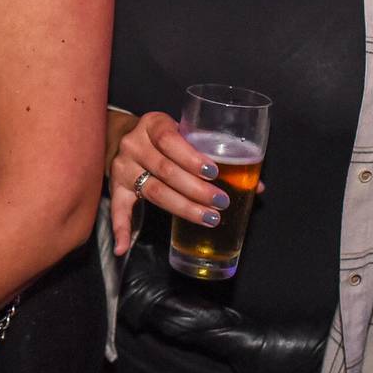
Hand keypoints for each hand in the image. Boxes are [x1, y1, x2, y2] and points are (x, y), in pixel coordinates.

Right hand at [107, 110, 226, 255]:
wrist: (120, 135)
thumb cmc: (164, 137)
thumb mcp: (184, 134)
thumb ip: (214, 154)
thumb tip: (257, 187)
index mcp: (153, 124)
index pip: (170, 139)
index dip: (192, 157)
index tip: (214, 172)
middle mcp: (134, 144)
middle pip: (166, 170)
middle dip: (196, 189)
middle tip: (220, 202)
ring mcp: (123, 167)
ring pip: (153, 191)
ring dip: (182, 207)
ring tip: (207, 217)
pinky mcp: (115, 186)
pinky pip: (118, 209)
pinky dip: (121, 229)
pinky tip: (123, 247)